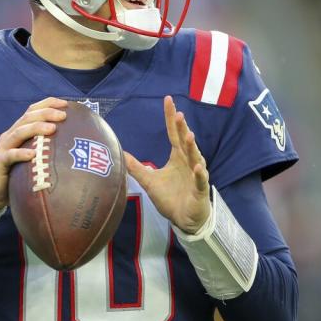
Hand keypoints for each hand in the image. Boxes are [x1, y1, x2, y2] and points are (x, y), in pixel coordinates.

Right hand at [0, 97, 68, 210]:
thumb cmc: (15, 174)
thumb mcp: (30, 158)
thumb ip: (44, 149)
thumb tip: (72, 147)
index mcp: (18, 131)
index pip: (32, 111)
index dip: (48, 104)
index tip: (66, 104)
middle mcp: (10, 135)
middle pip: (27, 117)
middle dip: (46, 113)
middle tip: (63, 115)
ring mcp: (3, 148)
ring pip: (19, 132)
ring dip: (36, 128)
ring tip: (53, 128)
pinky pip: (10, 156)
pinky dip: (21, 154)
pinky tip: (33, 155)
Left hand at [124, 96, 210, 233]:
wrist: (185, 219)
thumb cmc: (171, 198)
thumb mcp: (149, 181)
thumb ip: (136, 167)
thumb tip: (120, 153)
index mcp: (178, 157)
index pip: (174, 133)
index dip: (171, 118)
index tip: (169, 100)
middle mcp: (188, 161)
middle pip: (185, 142)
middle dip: (182, 128)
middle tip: (179, 115)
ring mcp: (196, 174)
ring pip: (195, 158)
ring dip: (191, 147)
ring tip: (188, 136)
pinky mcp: (200, 189)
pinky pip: (200, 180)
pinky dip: (199, 174)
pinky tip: (197, 167)